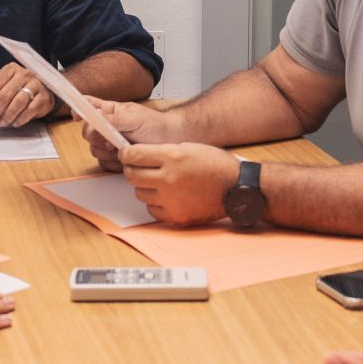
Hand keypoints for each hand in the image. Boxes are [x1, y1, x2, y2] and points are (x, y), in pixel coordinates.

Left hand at [0, 63, 54, 126]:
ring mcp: (35, 85)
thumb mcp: (7, 86)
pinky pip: (30, 110)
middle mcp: (24, 74)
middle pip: (5, 94)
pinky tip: (15, 122)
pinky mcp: (44, 97)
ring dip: (7, 115)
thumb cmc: (21, 89)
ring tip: (2, 122)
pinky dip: (20, 118)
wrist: (45, 91)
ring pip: (18, 102)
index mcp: (11, 69)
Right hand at [80, 97, 179, 170]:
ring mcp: (109, 143)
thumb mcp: (134, 118)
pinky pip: (103, 163)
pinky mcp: (114, 159)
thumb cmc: (155, 125)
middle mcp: (106, 126)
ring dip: (108, 153)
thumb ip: (114, 118)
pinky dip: (113, 164)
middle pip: (87, 133)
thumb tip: (95, 115)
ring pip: (94, 150)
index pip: (87, 105)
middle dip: (98, 139)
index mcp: (110, 111)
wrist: (169, 142)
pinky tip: (125, 160)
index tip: (77, 117)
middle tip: (113, 141)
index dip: (78, 110)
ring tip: (124, 150)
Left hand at [120, 141, 239, 224]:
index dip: (126, 154)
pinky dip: (156, 203)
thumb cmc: (215, 165)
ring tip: (158, 182)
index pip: (134, 155)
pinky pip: (152, 210)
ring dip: (145, 187)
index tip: (126, 154)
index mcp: (172, 157)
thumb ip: (162, 152)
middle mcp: (169, 179)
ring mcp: (172, 200)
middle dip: (131, 170)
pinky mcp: (176, 216)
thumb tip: (137, 155)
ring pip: (140, 193)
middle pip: (132, 176)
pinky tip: (167, 196)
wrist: (236, 188)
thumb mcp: (189, 147)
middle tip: (137, 168)